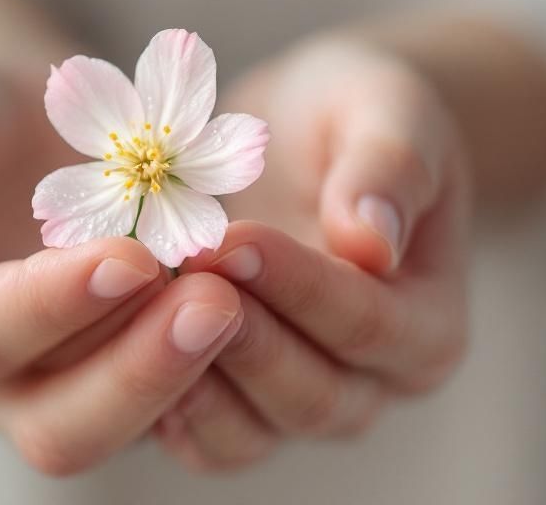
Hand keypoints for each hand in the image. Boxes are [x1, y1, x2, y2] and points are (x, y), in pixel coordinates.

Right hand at [0, 49, 244, 474]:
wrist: (1, 113)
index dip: (46, 307)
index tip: (125, 256)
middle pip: (54, 423)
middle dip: (133, 372)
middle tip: (212, 301)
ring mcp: (52, 380)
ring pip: (118, 424)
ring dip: (178, 374)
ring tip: (235, 300)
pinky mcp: (114, 363)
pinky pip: (166, 395)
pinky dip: (208, 363)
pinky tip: (255, 306)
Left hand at [154, 37, 471, 470]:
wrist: (296, 138)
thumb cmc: (351, 117)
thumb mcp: (387, 110)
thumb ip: (392, 167)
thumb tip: (375, 240)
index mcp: (427, 328)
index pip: (367, 322)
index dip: (298, 284)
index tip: (233, 239)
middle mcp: (367, 386)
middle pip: (308, 394)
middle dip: (239, 333)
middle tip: (178, 270)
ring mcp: (294, 406)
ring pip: (248, 431)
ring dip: (190, 373)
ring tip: (138, 308)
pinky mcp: (232, 407)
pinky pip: (199, 435)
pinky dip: (160, 401)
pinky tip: (117, 344)